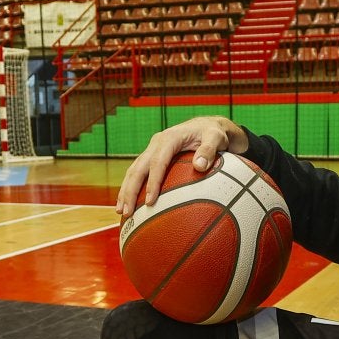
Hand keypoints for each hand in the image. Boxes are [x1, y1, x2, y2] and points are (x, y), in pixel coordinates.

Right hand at [115, 116, 248, 216]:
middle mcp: (156, 143)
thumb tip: (199, 166)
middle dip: (130, 190)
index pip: (157, 161)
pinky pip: (138, 173)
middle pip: (138, 168)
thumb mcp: (216, 137)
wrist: (207, 126)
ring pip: (133, 171)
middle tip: (127, 211)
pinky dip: (131, 188)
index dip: (153, 181)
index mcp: (169, 138)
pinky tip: (129, 204)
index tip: (150, 201)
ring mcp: (152, 150)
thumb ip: (209, 150)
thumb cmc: (213, 134)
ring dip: (126, 191)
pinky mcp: (152, 157)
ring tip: (122, 211)